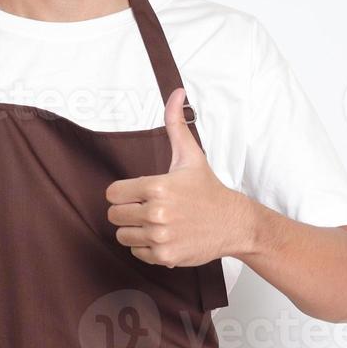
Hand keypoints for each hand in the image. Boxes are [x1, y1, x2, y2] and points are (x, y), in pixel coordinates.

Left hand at [106, 87, 250, 267]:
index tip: (137, 193)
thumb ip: (175, 124)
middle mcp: (157, 213)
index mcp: (157, 187)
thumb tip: (176, 91)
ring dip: (135, 230)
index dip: (122, 192)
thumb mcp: (191, 156)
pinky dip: (146, 247)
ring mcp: (160, 237)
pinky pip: (136, 252)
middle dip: (127, 211)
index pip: (113, 193)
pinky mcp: (164, 256)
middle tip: (146, 208)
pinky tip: (163, 236)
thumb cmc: (208, 189)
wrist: (233, 222)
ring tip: (155, 222)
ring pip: (123, 236)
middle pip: (115, 215)